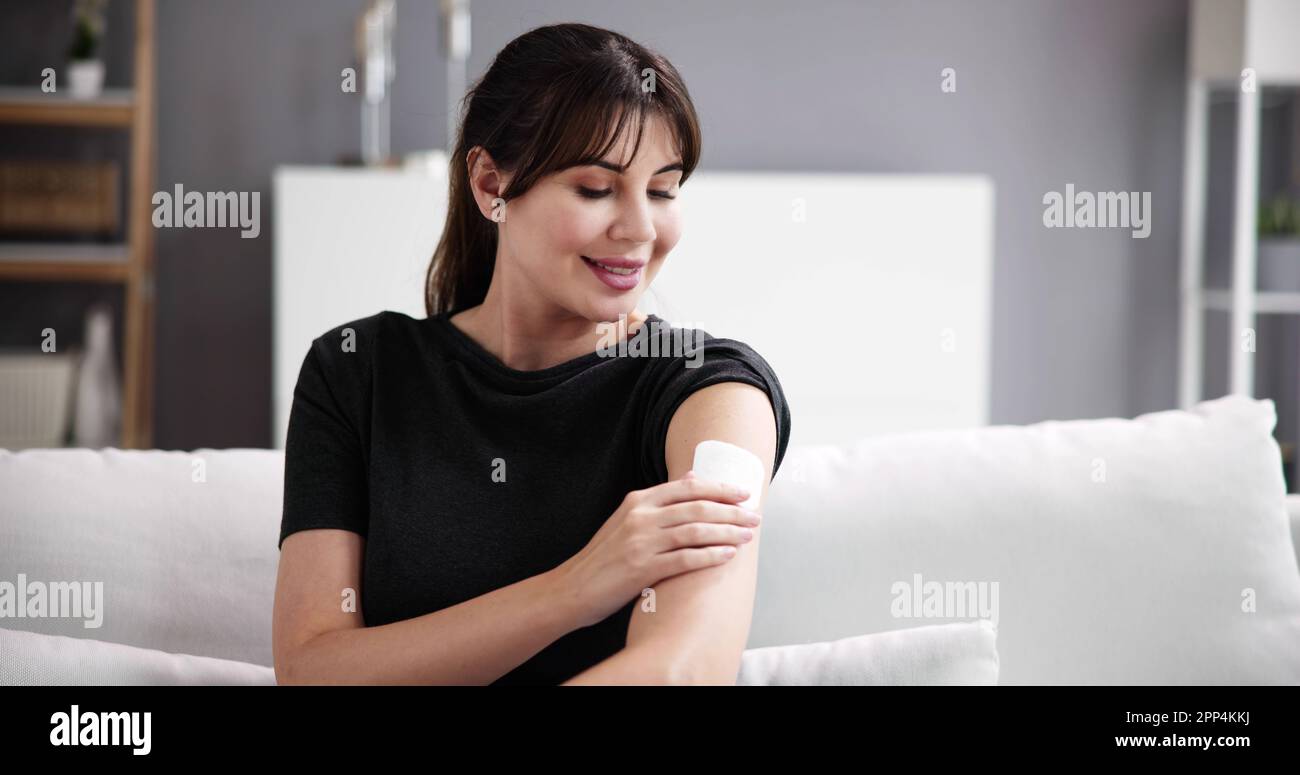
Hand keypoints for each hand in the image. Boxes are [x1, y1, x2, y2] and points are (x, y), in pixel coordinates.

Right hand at [554, 470, 761, 628]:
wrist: (573, 588)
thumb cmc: (604, 556)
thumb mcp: (627, 518)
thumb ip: (659, 499)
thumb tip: (692, 478)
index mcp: (638, 501)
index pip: (687, 488)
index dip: (719, 489)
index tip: (743, 493)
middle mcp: (640, 516)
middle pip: (697, 507)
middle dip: (732, 511)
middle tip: (755, 515)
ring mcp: (641, 542)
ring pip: (695, 530)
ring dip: (727, 532)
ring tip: (748, 535)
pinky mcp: (642, 568)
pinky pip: (685, 558)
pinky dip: (710, 555)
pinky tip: (728, 555)